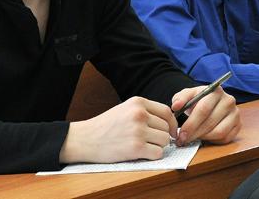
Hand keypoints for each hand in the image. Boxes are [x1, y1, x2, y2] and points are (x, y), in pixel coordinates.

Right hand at [60, 96, 177, 163]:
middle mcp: (139, 114)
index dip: (172, 123)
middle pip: (167, 127)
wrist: (86, 139)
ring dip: (158, 146)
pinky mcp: (136, 148)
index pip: (166, 112)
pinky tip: (141, 153)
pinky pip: (158, 153)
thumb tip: (168, 122)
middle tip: (151, 141)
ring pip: (165, 140)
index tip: (171, 131)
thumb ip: (145, 112)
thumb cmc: (105, 126)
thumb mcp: (125, 109)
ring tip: (144, 146)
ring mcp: (138, 131)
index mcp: (138, 103)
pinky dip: (153, 156)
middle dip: (162, 136)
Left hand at [171, 86, 239, 145]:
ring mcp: (235, 113)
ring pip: (219, 132)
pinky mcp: (238, 125)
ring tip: (193, 138)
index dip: (191, 123)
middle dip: (195, 133)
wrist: (211, 102)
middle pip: (211, 122)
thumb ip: (180, 99)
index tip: (181, 133)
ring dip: (204, 138)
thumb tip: (175, 106)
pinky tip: (204, 137)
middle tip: (184, 139)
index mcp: (216, 91)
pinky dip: (213, 141)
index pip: (203, 109)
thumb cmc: (198, 100)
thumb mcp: (188, 95)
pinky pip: (226, 138)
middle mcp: (228, 101)